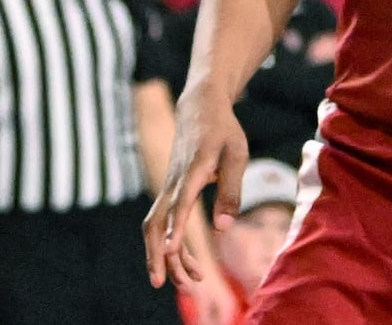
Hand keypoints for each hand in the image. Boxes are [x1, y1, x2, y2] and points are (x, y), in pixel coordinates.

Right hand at [142, 86, 250, 290]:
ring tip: (188, 282)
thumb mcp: (237, 155)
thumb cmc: (223, 131)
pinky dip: (170, 243)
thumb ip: (231, 191)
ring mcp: (168, 187)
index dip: (175, 228)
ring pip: (155, 226)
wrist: (199, 108)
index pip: (179, 204)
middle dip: (157, 256)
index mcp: (193, 171)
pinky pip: (162, 222)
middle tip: (165, 285)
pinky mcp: (169, 191)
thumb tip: (224, 228)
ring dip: (164, 256)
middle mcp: (174, 182)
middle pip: (154, 223)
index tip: (170, 252)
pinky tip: (186, 261)